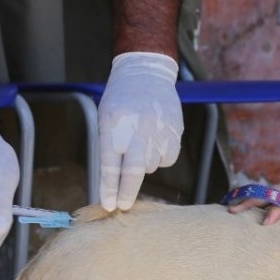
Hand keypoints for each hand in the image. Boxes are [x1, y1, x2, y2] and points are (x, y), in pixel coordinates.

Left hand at [98, 52, 182, 210]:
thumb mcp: (105, 120)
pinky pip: (167, 160)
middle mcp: (136, 131)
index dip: (109, 189)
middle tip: (123, 205)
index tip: (109, 205)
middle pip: (133, 173)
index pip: (110, 166)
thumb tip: (112, 184)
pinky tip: (155, 140)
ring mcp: (158, 132)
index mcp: (114, 128)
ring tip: (140, 142)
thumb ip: (109, 149)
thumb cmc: (121, 100)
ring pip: (150, 167)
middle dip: (127, 193)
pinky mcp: (174, 133)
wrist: (146, 74)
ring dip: (144, 164)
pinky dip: (160, 157)